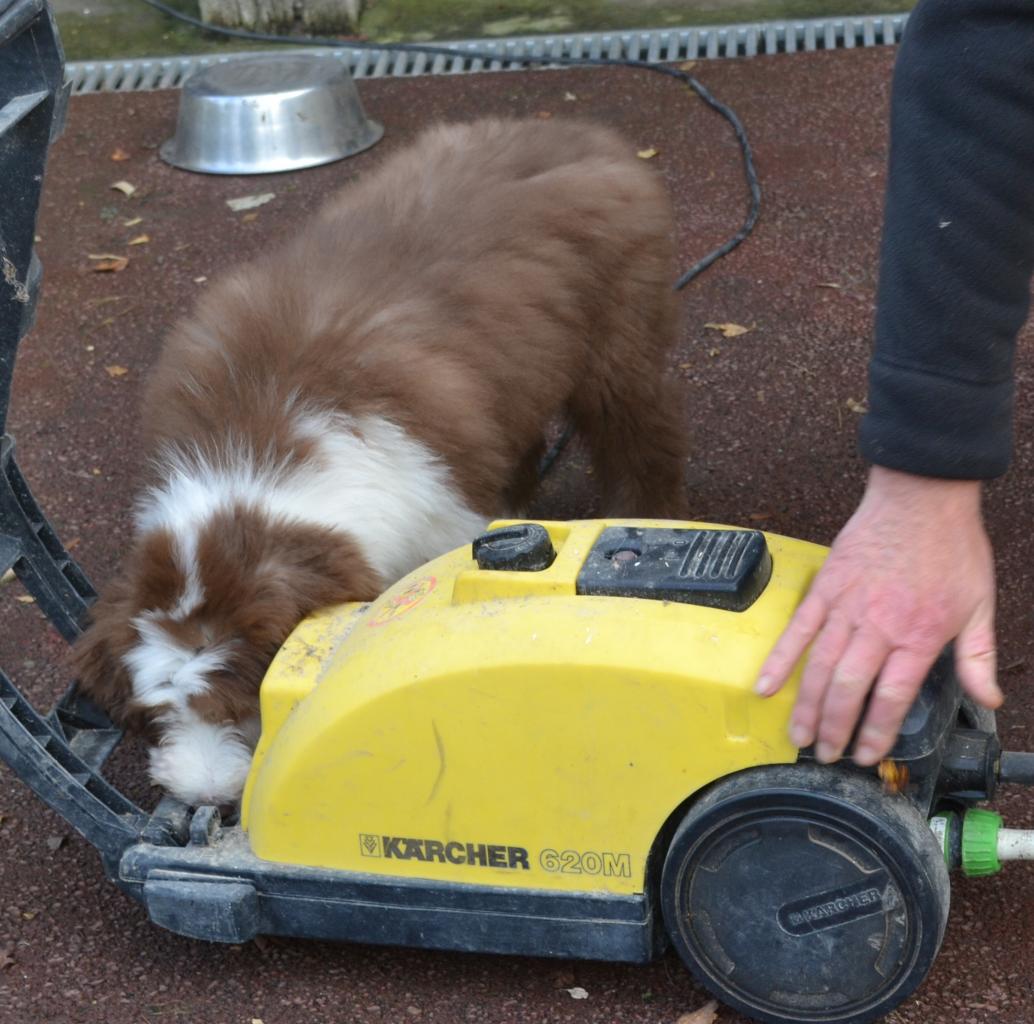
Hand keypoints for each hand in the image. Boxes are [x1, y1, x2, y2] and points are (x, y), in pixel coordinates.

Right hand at [756, 465, 1001, 765]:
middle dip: (834, 728)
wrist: (921, 497)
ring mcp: (846, 607)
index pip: (891, 696)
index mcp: (918, 635)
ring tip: (798, 736)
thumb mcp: (979, 604)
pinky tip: (767, 686)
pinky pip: (797, 630)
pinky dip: (780, 660)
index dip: (875, 731)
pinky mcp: (826, 588)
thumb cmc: (952, 548)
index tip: (866, 755)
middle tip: (826, 755)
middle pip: (848, 689)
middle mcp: (878, 626)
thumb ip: (978, 657)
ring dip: (806, 706)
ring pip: (820, 666)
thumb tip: (988, 699)